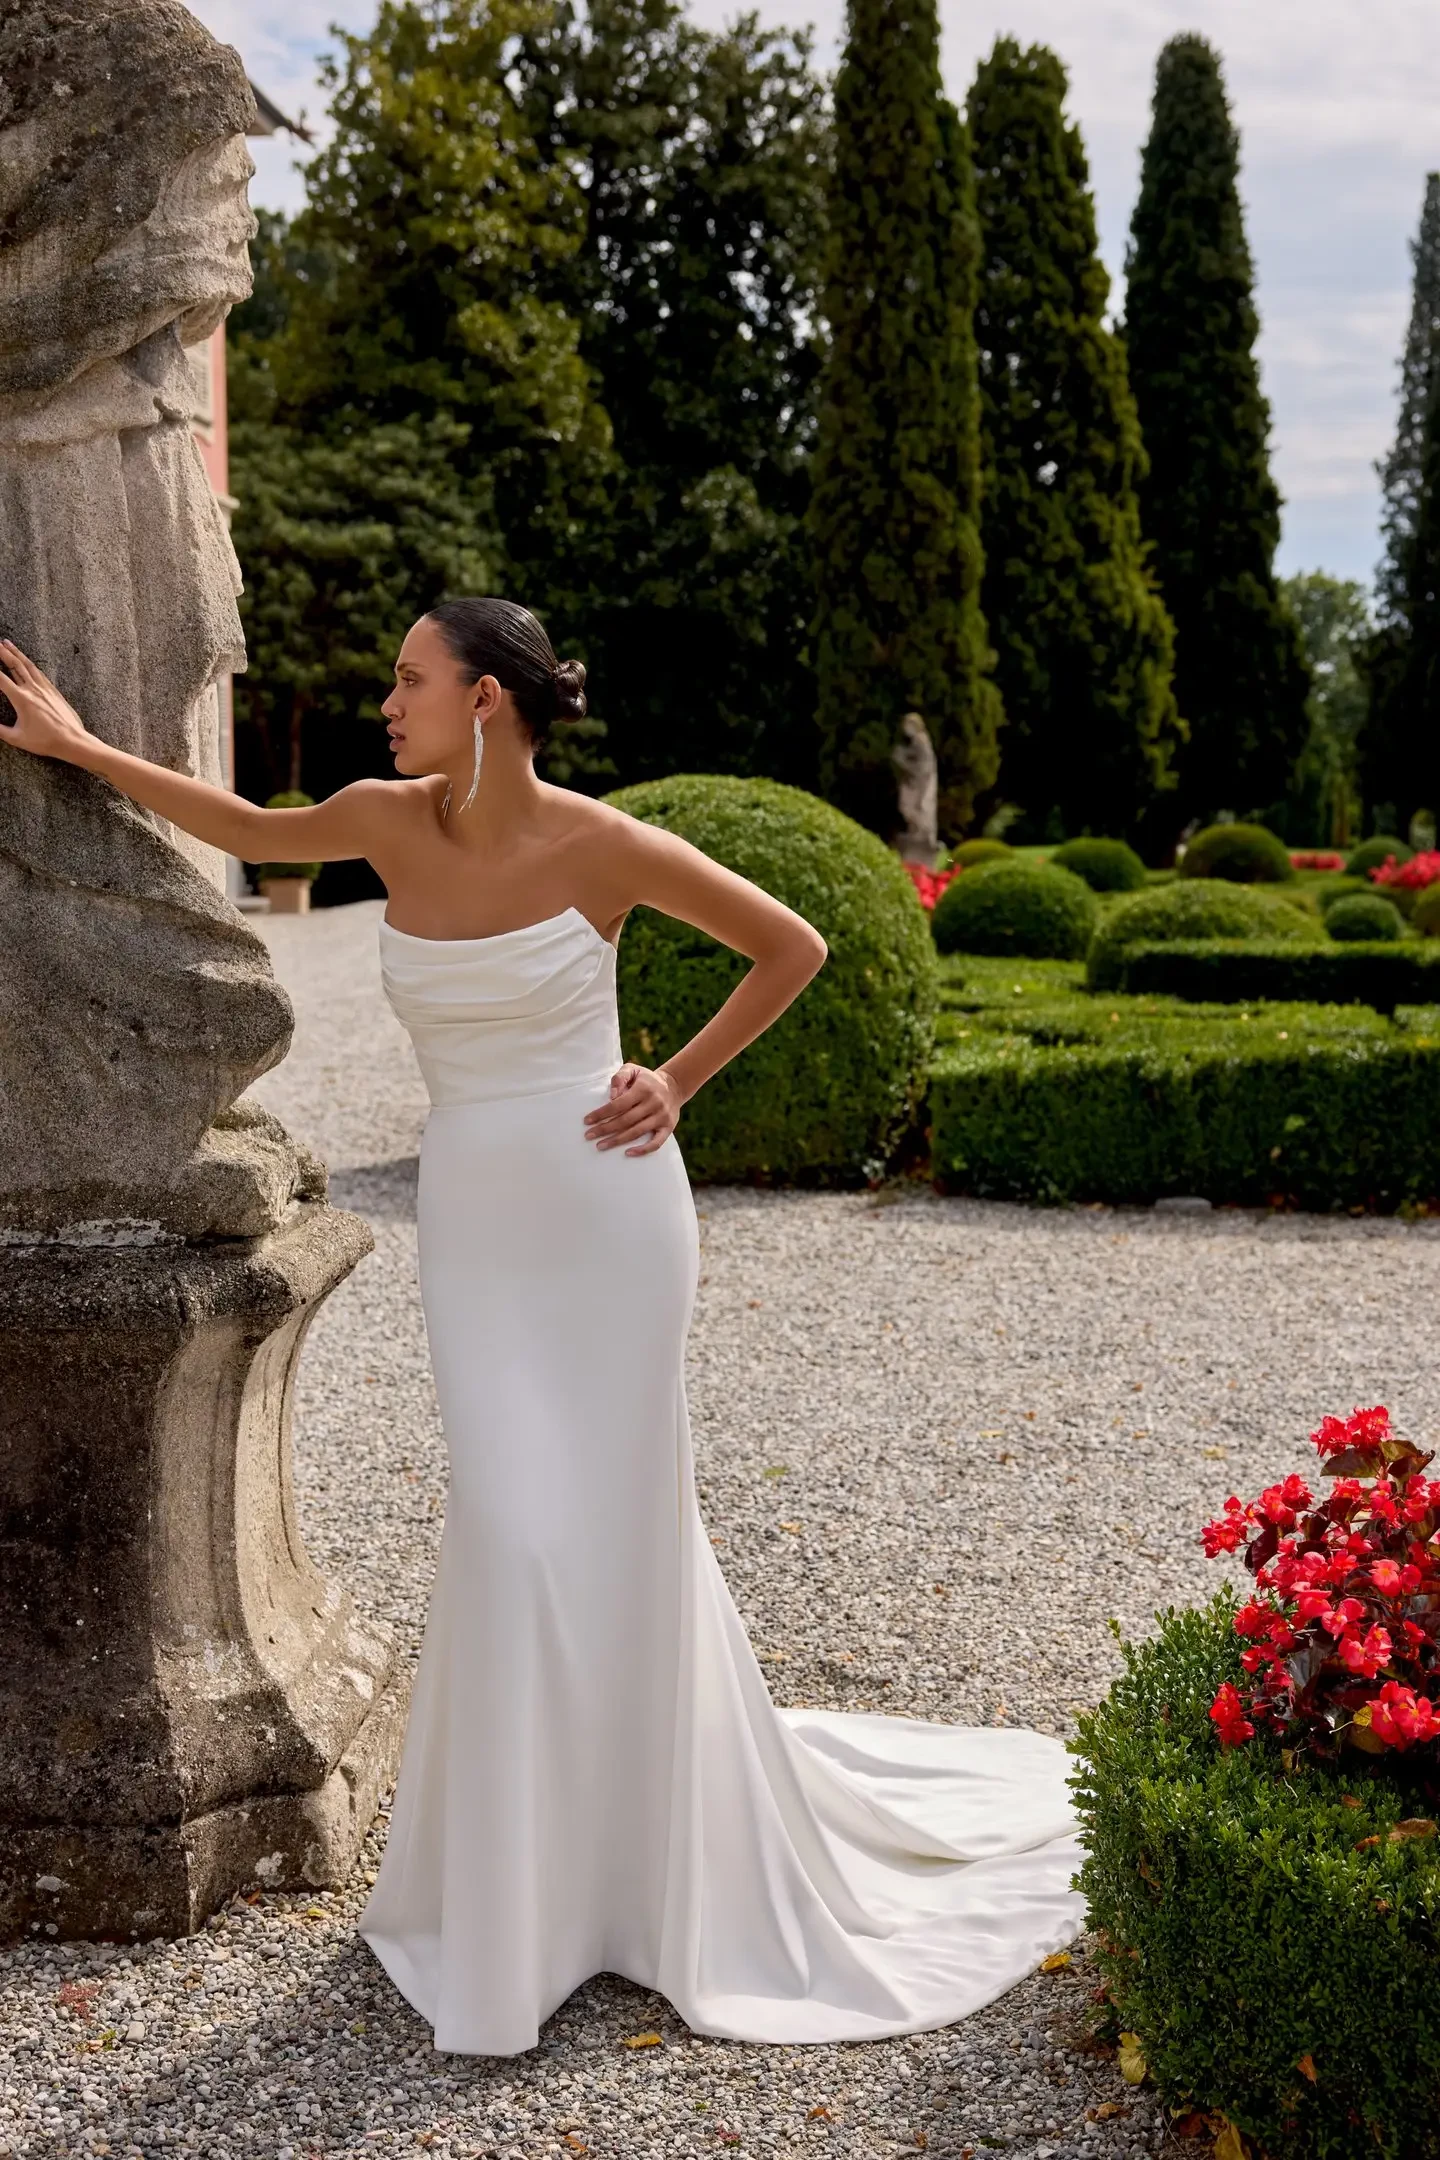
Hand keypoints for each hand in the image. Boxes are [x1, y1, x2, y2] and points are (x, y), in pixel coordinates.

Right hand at [0, 641, 94, 763]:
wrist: (72, 741)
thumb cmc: (45, 741)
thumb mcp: (16, 738)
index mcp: (21, 699)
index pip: (0, 679)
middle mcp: (33, 689)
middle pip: (15, 665)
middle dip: (2, 652)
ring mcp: (44, 688)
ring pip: (28, 665)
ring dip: (16, 653)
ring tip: (7, 643)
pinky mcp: (53, 691)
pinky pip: (39, 672)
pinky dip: (29, 663)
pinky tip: (26, 660)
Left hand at [583, 1063, 683, 1155]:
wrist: (674, 1086)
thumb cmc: (646, 1080)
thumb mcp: (633, 1070)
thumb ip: (619, 1078)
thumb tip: (611, 1097)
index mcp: (643, 1089)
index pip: (619, 1104)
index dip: (602, 1113)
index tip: (587, 1121)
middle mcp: (654, 1103)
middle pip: (625, 1120)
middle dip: (605, 1129)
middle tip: (588, 1136)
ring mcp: (662, 1116)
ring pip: (637, 1132)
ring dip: (617, 1140)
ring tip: (600, 1145)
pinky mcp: (668, 1127)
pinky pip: (657, 1143)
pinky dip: (643, 1150)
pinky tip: (628, 1153)